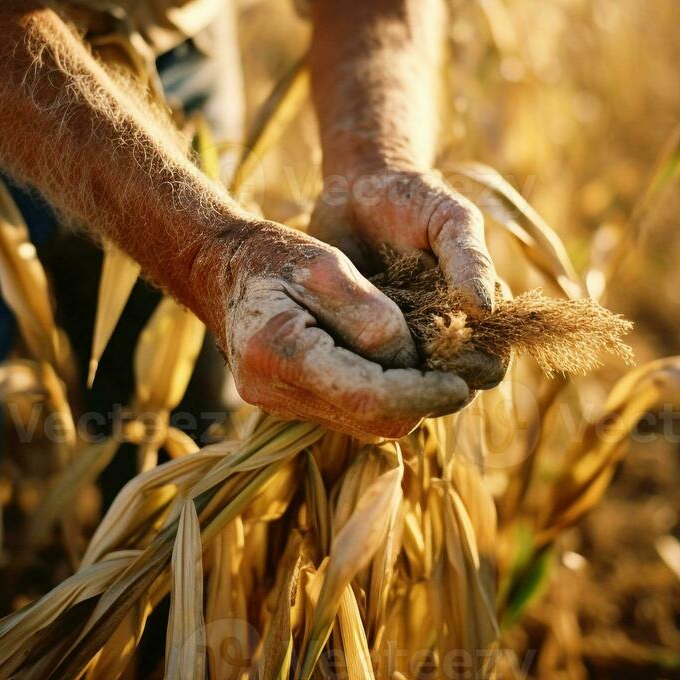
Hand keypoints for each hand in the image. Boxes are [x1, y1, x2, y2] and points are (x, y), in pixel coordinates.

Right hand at [199, 219, 472, 439]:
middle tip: (453, 375)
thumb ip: (372, 315)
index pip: (367, 396)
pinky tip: (392, 365)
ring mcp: (275, 403)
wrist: (219, 268)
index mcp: (278, 352)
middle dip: (417, 402)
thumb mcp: (327, 266)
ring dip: (400, 401)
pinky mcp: (284, 404)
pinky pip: (345, 413)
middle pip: (368, 421)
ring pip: (361, 424)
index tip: (459, 386)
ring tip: (429, 368)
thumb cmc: (273, 255)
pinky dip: (377, 396)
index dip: (421, 395)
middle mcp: (272, 391)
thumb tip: (410, 360)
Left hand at [309, 166, 505, 387]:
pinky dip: (354, 361)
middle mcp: (439, 338)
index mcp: (475, 317)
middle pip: (446, 386)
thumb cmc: (414, 198)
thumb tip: (486, 310)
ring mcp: (397, 343)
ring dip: (390, 374)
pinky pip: (359, 367)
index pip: (489, 364)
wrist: (356, 188)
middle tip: (405, 351)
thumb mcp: (450, 219)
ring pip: (402, 384)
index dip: (476, 365)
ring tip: (370, 344)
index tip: (451, 345)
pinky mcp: (356, 340)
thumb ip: (470, 260)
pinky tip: (340, 340)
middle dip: (430, 377)